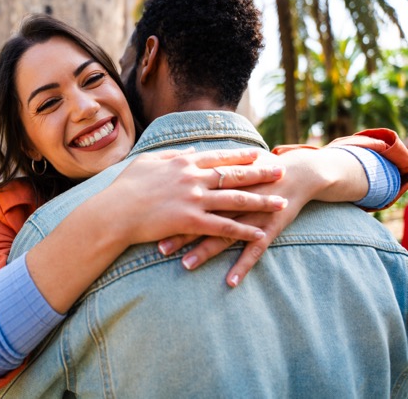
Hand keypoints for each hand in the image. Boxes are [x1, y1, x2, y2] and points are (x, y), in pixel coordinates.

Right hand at [107, 147, 287, 245]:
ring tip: (281, 203)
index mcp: (183, 163)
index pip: (218, 157)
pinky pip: (223, 226)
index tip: (258, 153)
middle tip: (281, 172)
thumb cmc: (125, 187)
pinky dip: (243, 230)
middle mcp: (193, 178)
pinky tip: (259, 233)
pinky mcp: (191, 221)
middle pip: (234, 174)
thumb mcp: (147, 162)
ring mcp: (194, 199)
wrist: (114, 212)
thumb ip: (171, 156)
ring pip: (235, 200)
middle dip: (261, 173)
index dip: (240, 155)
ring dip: (261, 202)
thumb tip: (188, 152)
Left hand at [158, 148, 366, 286]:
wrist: (296, 174)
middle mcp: (235, 198)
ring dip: (205, 251)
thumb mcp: (230, 163)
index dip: (171, 207)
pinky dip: (243, 266)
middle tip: (159, 247)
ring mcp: (252, 214)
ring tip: (185, 265)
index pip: (192, 195)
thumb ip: (205, 166)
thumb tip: (176, 163)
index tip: (150, 219)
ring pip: (225, 235)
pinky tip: (231, 282)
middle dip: (181, 232)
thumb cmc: (256, 169)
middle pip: (204, 216)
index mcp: (222, 181)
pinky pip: (255, 250)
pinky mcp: (269, 228)